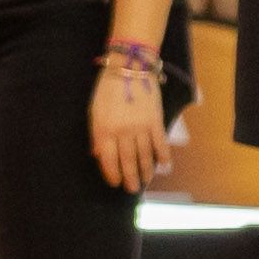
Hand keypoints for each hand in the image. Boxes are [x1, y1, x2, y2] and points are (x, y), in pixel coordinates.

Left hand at [85, 57, 169, 191]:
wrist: (129, 69)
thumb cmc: (107, 90)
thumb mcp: (94, 111)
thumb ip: (97, 134)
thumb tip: (98, 155)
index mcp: (104, 129)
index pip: (108, 159)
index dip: (112, 173)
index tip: (115, 183)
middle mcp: (123, 131)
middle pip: (127, 160)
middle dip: (130, 177)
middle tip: (132, 190)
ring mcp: (141, 127)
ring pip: (144, 155)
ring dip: (146, 170)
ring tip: (145, 181)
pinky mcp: (156, 121)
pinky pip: (160, 143)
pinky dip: (163, 155)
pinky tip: (164, 165)